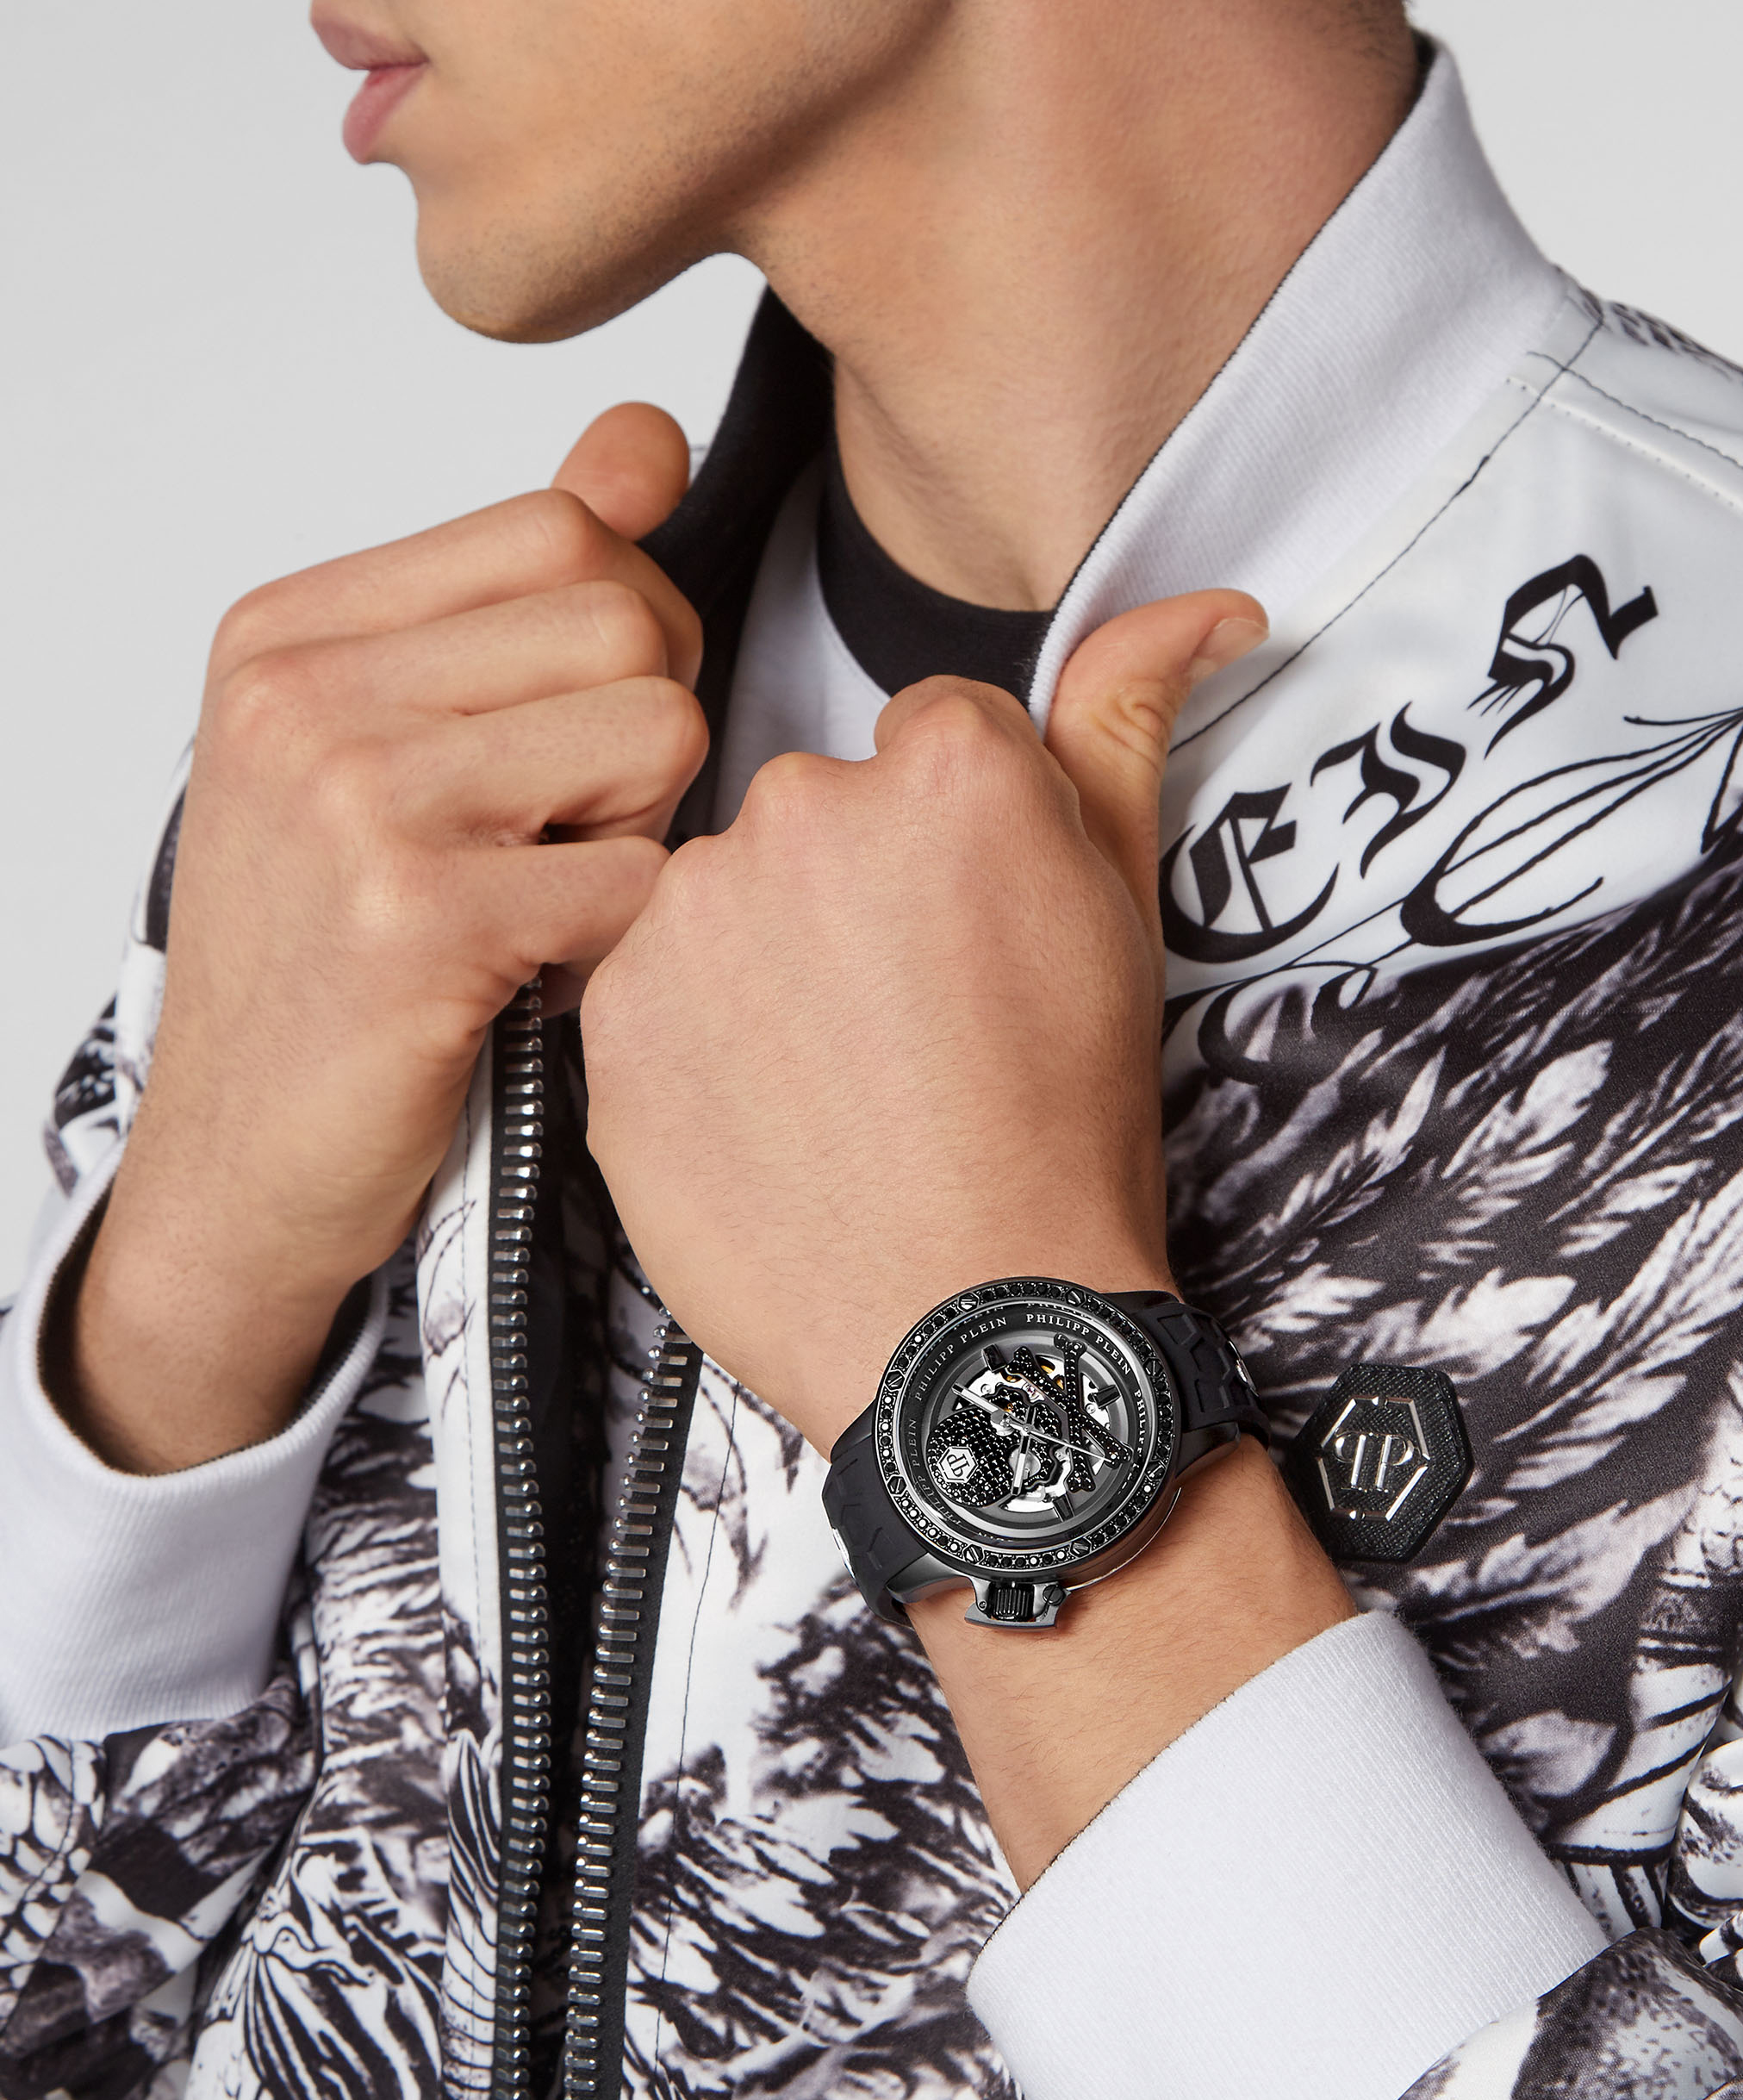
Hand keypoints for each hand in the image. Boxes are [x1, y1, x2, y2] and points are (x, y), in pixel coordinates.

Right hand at [62, 404, 703, 1471]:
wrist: (239, 1169)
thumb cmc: (324, 962)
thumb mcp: (384, 747)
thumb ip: (519, 589)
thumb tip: (645, 438)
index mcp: (292, 634)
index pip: (560, 527)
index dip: (625, 634)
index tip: (571, 736)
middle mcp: (307, 696)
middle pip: (625, 614)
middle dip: (650, 730)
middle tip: (575, 832)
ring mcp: (354, 804)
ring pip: (655, 731)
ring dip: (642, 831)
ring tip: (551, 897)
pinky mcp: (419, 924)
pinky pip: (638, 875)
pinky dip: (621, 939)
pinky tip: (541, 973)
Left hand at [583, 590, 1266, 1452]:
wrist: (969, 1325)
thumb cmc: (1057, 1138)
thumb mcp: (1122, 914)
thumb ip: (1121, 728)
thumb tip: (1189, 608)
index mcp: (945, 772)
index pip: (926, 739)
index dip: (954, 846)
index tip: (967, 934)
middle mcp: (803, 812)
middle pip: (816, 807)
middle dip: (854, 892)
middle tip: (907, 1023)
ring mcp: (692, 915)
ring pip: (724, 895)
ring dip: (765, 961)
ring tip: (836, 1078)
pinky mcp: (612, 1012)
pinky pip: (648, 983)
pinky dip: (695, 1034)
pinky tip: (766, 1108)